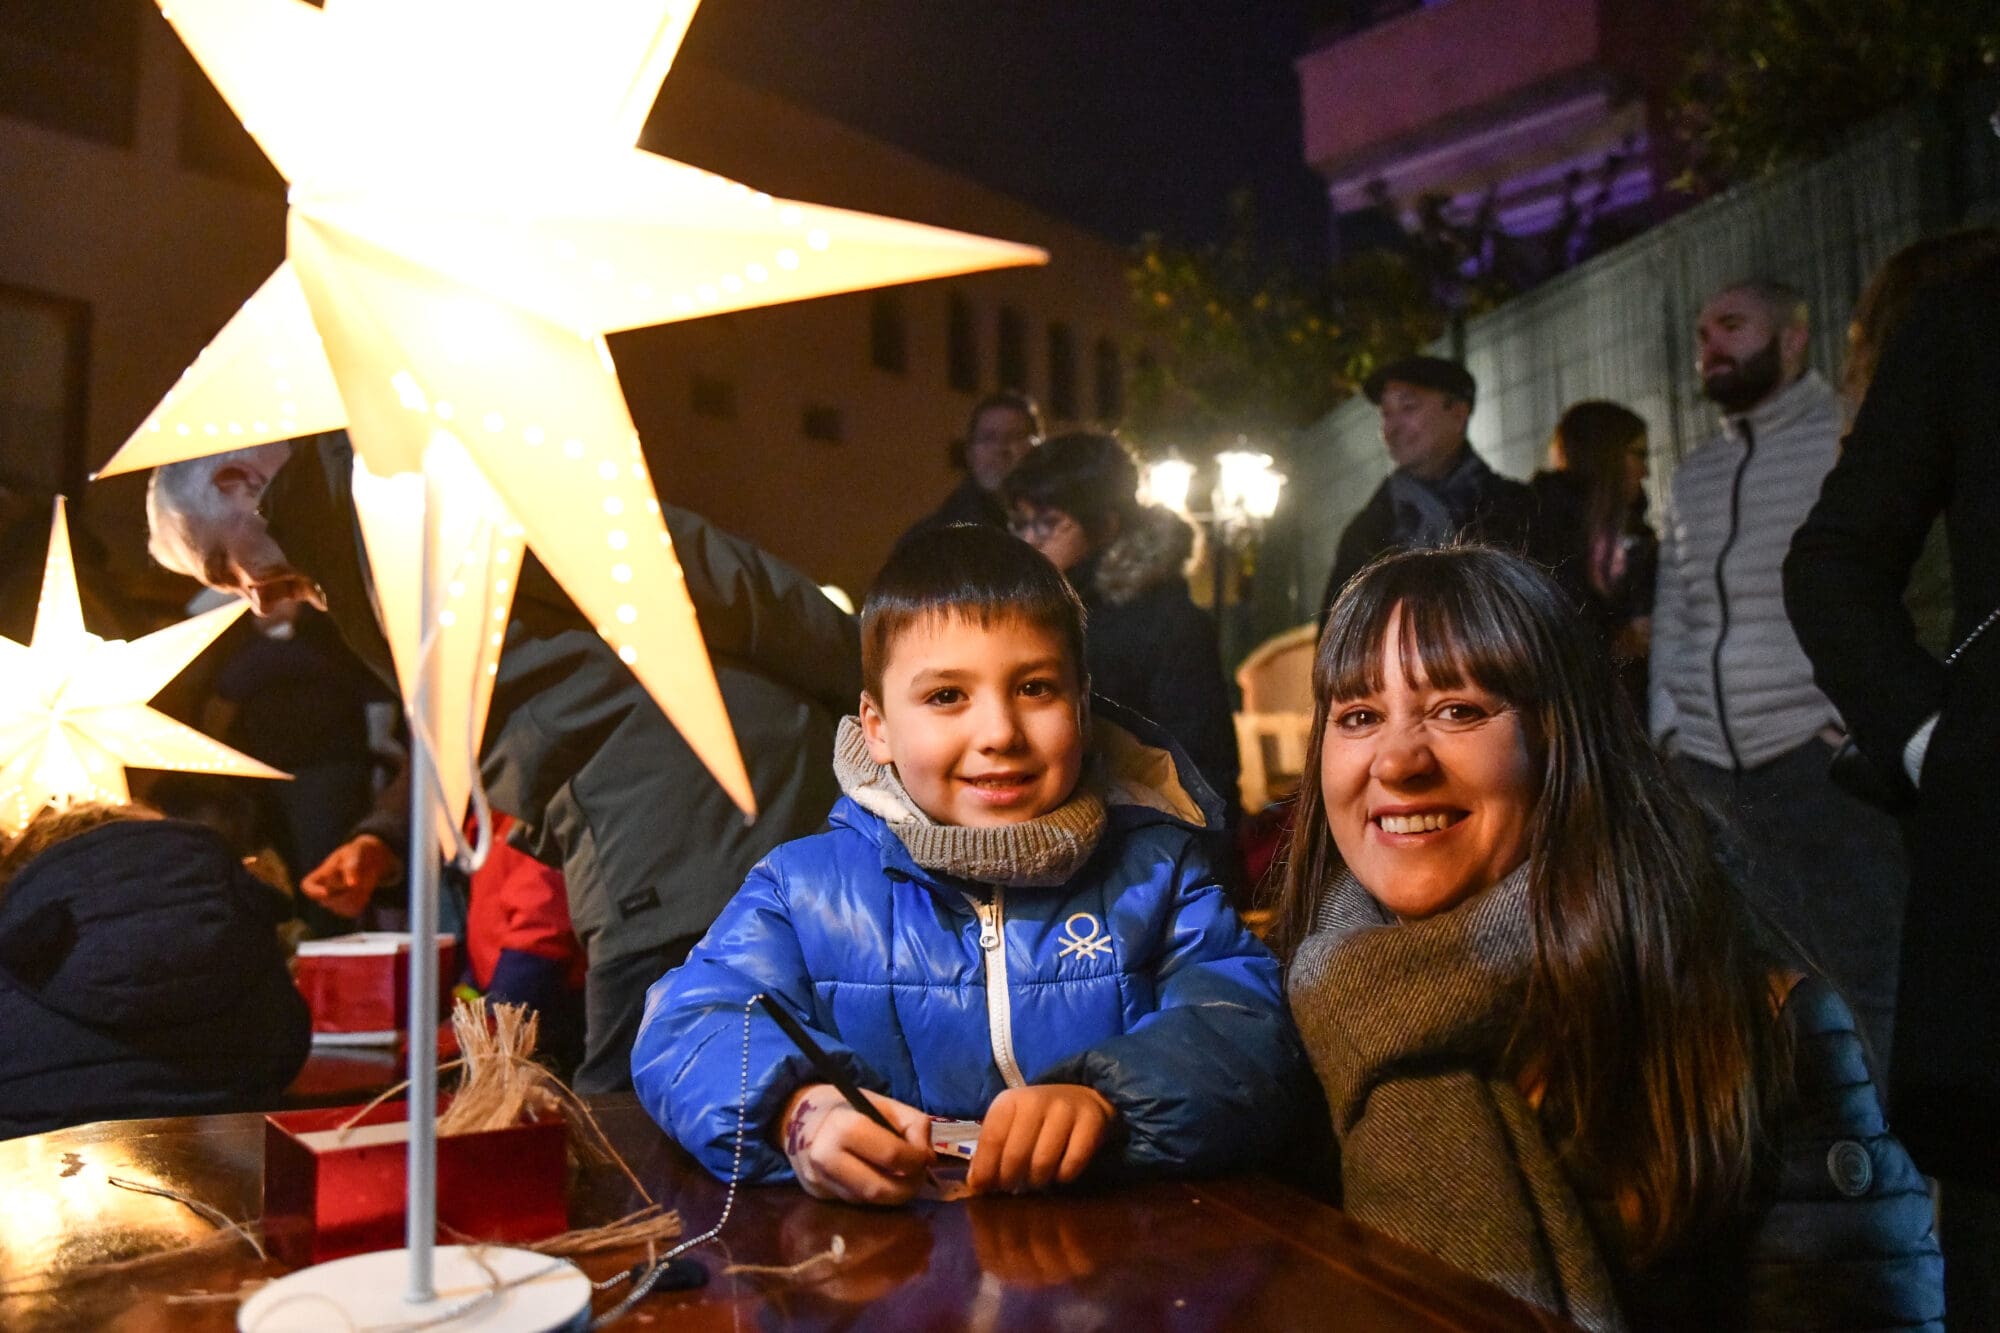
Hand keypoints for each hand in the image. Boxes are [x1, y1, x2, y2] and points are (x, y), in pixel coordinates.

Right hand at [300, 834, 398, 917]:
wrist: (371, 860)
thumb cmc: (359, 852)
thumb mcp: (355, 852)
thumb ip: (351, 866)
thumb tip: (351, 884)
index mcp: (320, 874)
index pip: (307, 886)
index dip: (313, 892)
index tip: (326, 892)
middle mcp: (324, 890)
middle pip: (328, 899)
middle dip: (345, 890)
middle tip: (359, 877)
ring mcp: (336, 902)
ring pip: (342, 907)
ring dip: (355, 895)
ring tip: (362, 881)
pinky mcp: (349, 908)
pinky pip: (354, 910)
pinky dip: (362, 900)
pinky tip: (365, 889)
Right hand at [779, 1084, 932, 1205]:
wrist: (798, 1116)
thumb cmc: (848, 1106)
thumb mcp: (883, 1103)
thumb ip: (913, 1124)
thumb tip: (929, 1158)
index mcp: (842, 1127)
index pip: (891, 1155)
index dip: (916, 1160)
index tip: (925, 1157)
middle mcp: (825, 1158)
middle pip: (879, 1189)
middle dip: (908, 1187)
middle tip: (919, 1176)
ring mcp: (819, 1181)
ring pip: (869, 1202)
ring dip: (894, 1194)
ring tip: (903, 1178)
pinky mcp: (818, 1196)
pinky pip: (856, 1203)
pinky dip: (876, 1195)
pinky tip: (880, 1180)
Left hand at [968, 1084, 1113, 1194]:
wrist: (1079, 1098)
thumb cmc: (1035, 1120)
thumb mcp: (1008, 1127)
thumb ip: (990, 1152)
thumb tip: (975, 1185)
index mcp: (1009, 1100)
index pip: (992, 1139)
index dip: (986, 1169)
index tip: (984, 1188)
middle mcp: (1036, 1100)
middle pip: (1016, 1155)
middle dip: (1011, 1179)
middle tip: (1013, 1186)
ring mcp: (1065, 1109)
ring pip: (1043, 1162)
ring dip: (1037, 1180)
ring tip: (1036, 1178)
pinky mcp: (1091, 1121)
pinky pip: (1073, 1163)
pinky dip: (1064, 1175)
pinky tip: (1059, 1171)